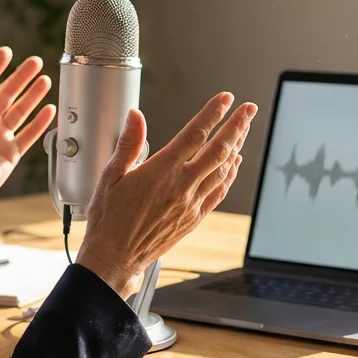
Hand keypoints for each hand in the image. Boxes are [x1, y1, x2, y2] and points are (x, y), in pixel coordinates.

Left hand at [0, 46, 56, 223]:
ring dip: (33, 95)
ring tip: (45, 80)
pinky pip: (29, 134)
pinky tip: (49, 109)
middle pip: (7, 93)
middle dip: (21, 77)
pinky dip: (40, 122)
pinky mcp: (11, 153)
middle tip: (35, 62)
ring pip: (20, 110)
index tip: (7, 52)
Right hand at [76, 93, 256, 298]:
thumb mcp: (110, 175)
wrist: (114, 258)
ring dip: (236, 147)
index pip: (194, 135)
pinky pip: (219, 193)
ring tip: (244, 129)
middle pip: (218, 150)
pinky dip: (229, 175)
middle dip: (237, 126)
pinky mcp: (193, 219)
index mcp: (160, 172)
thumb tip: (135, 115)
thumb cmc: (108, 219)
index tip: (226, 99)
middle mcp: (181, 187)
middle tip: (249, 109)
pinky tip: (234, 164)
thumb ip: (128, 143)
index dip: (213, 114)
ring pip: (222, 170)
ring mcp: (190, 204)